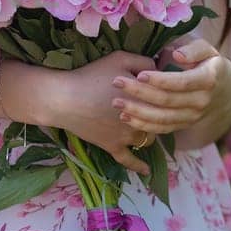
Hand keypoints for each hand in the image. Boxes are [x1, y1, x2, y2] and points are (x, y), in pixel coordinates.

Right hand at [52, 51, 160, 176]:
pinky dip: (139, 166)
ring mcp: (127, 136)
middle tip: (154, 109)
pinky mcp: (113, 146)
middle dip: (159, 115)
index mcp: (145, 97)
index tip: (162, 90)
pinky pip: (129, 160)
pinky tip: (146, 171)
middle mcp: (141, 120)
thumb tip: (161, 70)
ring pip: (148, 139)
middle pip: (160, 120)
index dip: (165, 93)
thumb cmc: (91, 76)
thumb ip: (144, 63)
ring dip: (148, 133)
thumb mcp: (120, 59)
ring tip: (146, 128)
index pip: (166, 98)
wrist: (65, 99)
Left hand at [114, 37, 230, 144]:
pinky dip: (143, 125)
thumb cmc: (209, 63)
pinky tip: (126, 117)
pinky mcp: (184, 125)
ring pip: (162, 118)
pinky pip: (162, 128)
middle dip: (140, 92)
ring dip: (138, 112)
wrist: (224, 91)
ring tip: (116, 102)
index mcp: (208, 80)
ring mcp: (193, 116)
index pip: (181, 82)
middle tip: (117, 82)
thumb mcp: (208, 50)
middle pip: (167, 100)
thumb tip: (176, 55)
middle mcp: (201, 102)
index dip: (160, 80)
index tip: (140, 74)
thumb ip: (194, 49)